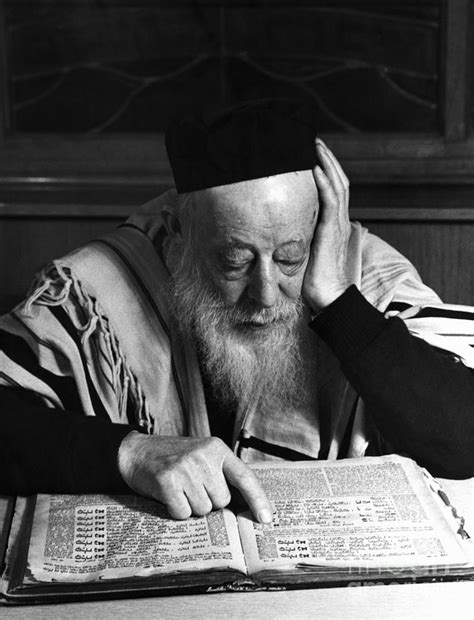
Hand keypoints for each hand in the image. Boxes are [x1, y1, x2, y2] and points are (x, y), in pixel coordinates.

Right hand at [118, 432, 272, 521]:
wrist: (135, 452)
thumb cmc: (172, 458)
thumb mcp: (201, 456)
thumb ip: (222, 474)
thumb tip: (244, 506)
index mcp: (216, 448)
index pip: (245, 476)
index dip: (258, 499)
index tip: (267, 519)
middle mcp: (203, 456)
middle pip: (222, 500)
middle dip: (209, 501)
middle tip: (192, 486)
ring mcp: (185, 467)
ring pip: (203, 510)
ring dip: (192, 506)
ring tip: (179, 489)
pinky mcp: (167, 481)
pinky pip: (183, 513)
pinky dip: (176, 511)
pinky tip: (168, 495)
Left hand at [303, 138, 351, 310]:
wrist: (328, 297)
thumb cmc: (316, 278)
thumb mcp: (307, 250)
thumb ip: (303, 235)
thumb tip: (286, 227)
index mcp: (334, 223)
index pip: (333, 188)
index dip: (326, 168)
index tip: (314, 152)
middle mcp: (338, 220)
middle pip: (338, 180)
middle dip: (327, 158)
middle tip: (314, 140)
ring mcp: (337, 225)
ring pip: (337, 186)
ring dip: (326, 163)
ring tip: (316, 145)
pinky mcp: (331, 232)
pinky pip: (330, 203)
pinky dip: (323, 184)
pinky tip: (316, 169)